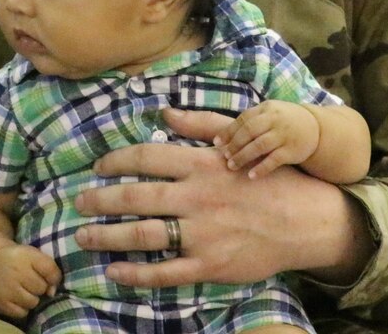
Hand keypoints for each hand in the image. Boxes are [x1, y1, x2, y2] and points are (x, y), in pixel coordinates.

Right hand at [0, 242, 59, 319]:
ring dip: (31, 299)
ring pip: (33, 302)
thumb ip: (49, 270)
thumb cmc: (18, 262)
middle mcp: (15, 270)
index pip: (51, 271)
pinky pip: (22, 313)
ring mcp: (7, 287)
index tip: (45, 275)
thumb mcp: (34, 256)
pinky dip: (21, 308)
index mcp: (26, 255)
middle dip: (39, 287)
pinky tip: (15, 298)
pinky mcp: (1, 303)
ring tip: (22, 290)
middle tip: (28, 281)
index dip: (52, 276)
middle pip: (42, 288)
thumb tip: (51, 293)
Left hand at [71, 107, 355, 287]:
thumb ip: (200, 125)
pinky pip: (166, 272)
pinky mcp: (211, 265)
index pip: (144, 159)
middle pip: (135, 197)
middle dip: (99, 200)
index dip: (114, 162)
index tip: (98, 167)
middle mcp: (197, 198)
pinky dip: (136, 274)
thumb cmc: (270, 178)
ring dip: (106, 236)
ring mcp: (203, 234)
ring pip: (143, 235)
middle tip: (78, 202)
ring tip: (83, 236)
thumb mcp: (240, 141)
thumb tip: (163, 113)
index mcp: (201, 165)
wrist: (309, 221)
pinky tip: (114, 272)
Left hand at [215, 100, 318, 177]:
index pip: (243, 119)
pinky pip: (274, 160)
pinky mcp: (292, 151)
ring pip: (259, 146)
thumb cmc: (284, 121)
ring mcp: (284, 135)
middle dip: (234, 145)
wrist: (316, 129)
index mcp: (266, 109)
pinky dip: (261, 168)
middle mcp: (275, 120)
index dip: (228, 131)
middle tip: (224, 156)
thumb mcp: (270, 113)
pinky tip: (251, 175)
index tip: (216, 143)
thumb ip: (252, 120)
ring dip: (243, 157)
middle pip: (249, 132)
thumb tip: (224, 135)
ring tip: (232, 166)